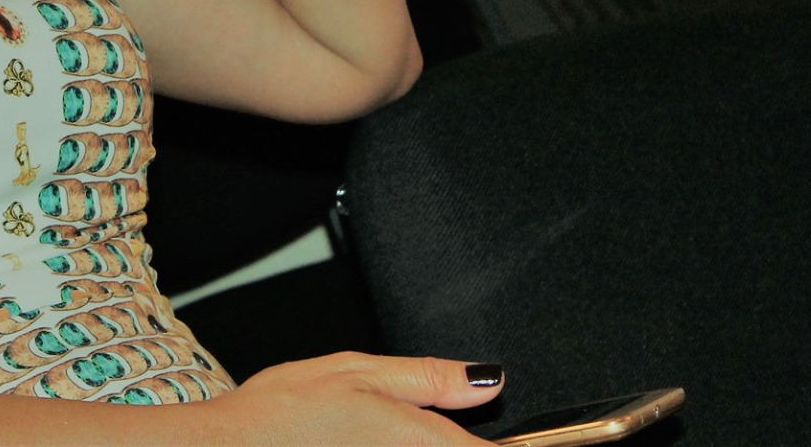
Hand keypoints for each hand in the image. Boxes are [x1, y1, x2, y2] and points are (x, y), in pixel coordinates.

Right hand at [214, 353, 505, 444]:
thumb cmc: (284, 413)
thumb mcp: (356, 371)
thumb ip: (428, 378)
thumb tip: (486, 378)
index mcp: (422, 442)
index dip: (520, 444)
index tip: (527, 435)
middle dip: (463, 441)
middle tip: (409, 420)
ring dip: (426, 444)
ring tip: (383, 431)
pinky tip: (369, 443)